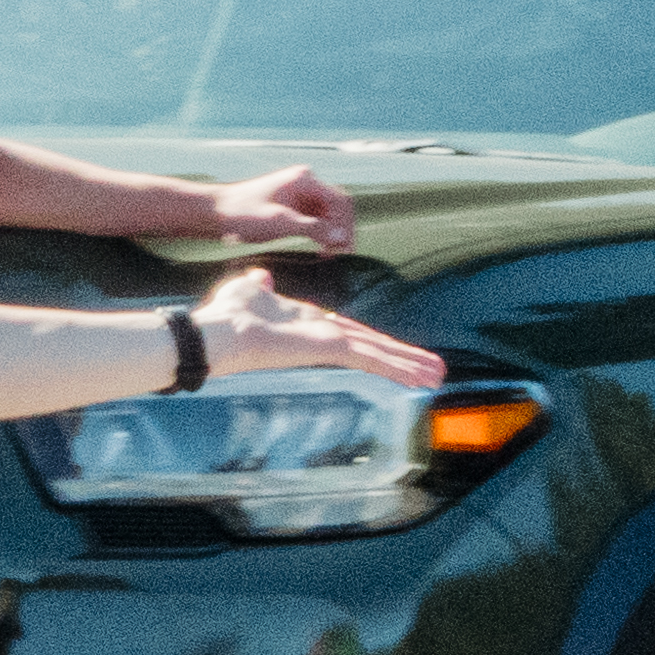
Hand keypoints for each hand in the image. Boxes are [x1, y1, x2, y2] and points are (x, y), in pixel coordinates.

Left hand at [192, 263, 444, 390]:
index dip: (380, 342)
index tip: (400, 351)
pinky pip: (368, 357)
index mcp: (311, 324)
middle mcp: (324, 337)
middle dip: (406, 359)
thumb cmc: (227, 314)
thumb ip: (259, 286)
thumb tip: (261, 278)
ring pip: (377, 355)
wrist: (217, 334)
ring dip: (409, 365)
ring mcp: (327, 345)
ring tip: (437, 377)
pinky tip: (417, 375)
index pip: (354, 333)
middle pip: (374, 347)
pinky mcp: (327, 349)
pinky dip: (394, 366)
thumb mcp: (248, 290)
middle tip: (435, 371)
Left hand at [208, 163, 357, 253]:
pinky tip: (320, 251)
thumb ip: (312, 229)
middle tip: (341, 256)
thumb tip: (342, 237)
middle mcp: (306, 184)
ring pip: (328, 215)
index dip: (346, 226)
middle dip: (341, 231)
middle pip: (337, 207)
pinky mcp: (293, 207)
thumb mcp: (280, 223)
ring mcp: (300, 195)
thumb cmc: (244, 215)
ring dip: (332, 234)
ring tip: (330, 256)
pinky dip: (321, 235)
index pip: (340, 201)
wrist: (216, 213)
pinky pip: (316, 220)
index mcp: (305, 180)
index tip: (344, 249)